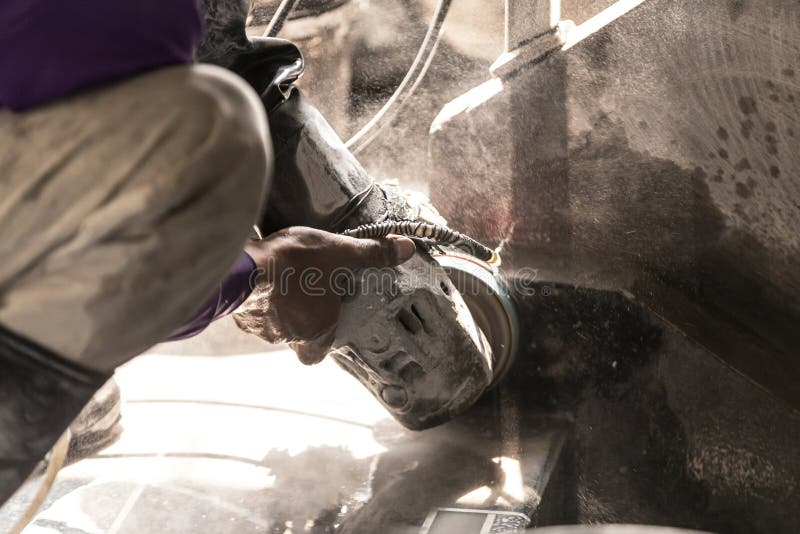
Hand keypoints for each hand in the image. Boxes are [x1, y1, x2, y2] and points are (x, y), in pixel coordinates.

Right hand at [234, 226, 415, 364]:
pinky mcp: (239, 314)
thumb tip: (406, 248)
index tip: (326, 320)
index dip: (323, 340)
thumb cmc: (295, 264)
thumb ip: (372, 253)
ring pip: (273, 325)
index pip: (318, 353)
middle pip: (297, 337)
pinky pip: (251, 312)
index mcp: (317, 328)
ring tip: (283, 281)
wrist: (244, 264)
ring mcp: (261, 328)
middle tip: (305, 293)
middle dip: (301, 318)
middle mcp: (288, 336)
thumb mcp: (341, 252)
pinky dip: (257, 299)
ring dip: (277, 307)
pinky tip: (261, 278)